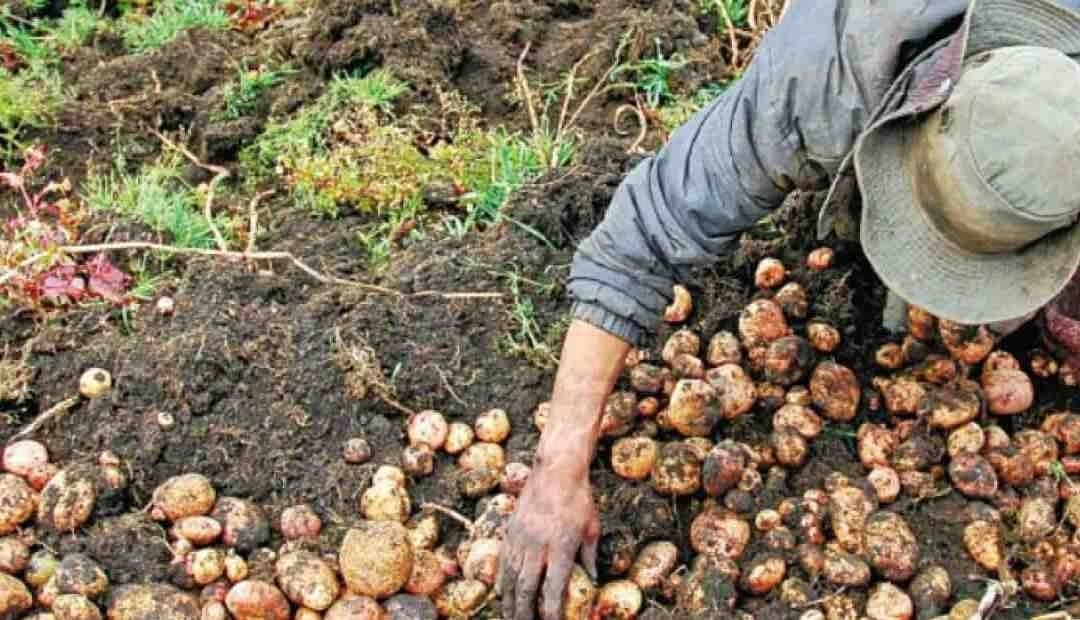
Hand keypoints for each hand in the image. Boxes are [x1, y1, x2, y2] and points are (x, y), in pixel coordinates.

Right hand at [498, 462, 599, 619]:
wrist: (556, 469)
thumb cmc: (579, 499)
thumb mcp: (592, 528)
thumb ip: (589, 557)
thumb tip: (591, 580)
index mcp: (562, 546)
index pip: (554, 587)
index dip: (551, 610)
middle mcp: (538, 545)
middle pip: (527, 587)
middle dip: (524, 612)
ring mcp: (521, 537)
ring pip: (510, 576)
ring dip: (509, 601)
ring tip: (509, 617)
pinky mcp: (511, 530)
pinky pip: (502, 561)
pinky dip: (501, 580)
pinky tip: (500, 593)